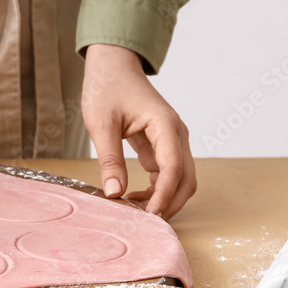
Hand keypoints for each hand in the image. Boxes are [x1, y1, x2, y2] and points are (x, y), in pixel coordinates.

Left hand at [81, 44, 195, 219]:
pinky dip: (156, 188)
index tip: (148, 216)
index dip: (163, 196)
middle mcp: (176, 134)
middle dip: (169, 203)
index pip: (174, 168)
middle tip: (142, 221)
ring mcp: (172, 139)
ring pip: (180, 178)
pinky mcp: (163, 144)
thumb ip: (110, 159)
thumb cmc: (106, 88)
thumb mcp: (101, 124)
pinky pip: (167, 172)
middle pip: (186, 179)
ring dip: (163, 197)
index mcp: (165, 125)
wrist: (112, 66)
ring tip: (134, 211)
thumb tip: (115, 193)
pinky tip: (133, 197)